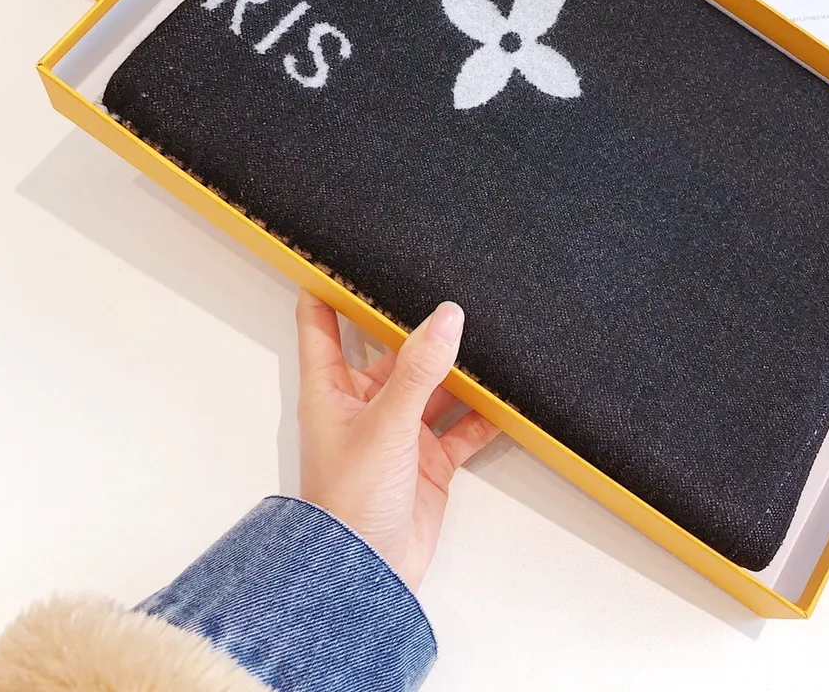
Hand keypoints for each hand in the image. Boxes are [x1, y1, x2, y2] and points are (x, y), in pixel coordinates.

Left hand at [296, 290, 499, 589]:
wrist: (366, 577)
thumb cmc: (349, 502)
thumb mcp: (386, 423)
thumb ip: (420, 369)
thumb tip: (447, 316)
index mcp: (333, 390)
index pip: (322, 324)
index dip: (330, 287)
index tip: (344, 252)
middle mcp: (364, 405)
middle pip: (392, 351)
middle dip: (417, 326)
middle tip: (444, 287)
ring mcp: (398, 434)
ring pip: (432, 386)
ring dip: (458, 369)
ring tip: (488, 335)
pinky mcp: (428, 462)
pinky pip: (461, 428)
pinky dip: (483, 414)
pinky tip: (505, 397)